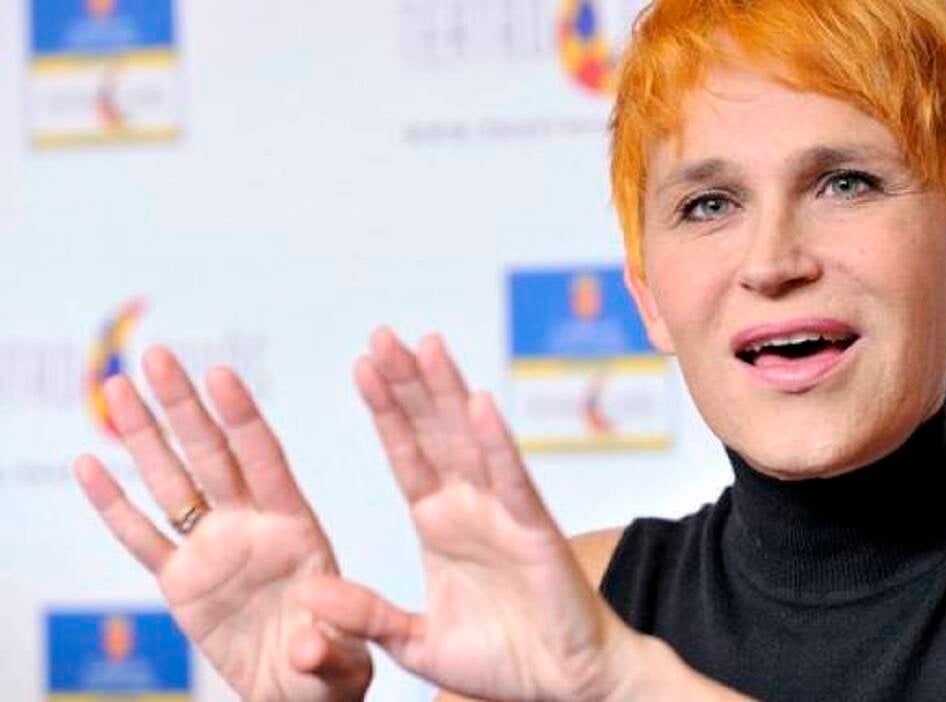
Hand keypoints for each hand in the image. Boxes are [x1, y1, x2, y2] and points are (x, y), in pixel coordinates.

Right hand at [75, 348, 371, 700]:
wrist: (297, 692)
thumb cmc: (331, 671)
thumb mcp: (341, 663)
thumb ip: (328, 648)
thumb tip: (306, 642)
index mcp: (298, 529)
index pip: (266, 462)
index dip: (243, 420)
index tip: (221, 376)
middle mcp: (252, 527)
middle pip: (212, 456)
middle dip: (185, 407)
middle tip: (158, 355)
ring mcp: (213, 550)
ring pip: (172, 483)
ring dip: (144, 437)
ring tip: (118, 386)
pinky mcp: (181, 584)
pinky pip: (142, 539)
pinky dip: (114, 506)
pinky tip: (89, 465)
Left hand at [294, 329, 639, 700]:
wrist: (564, 684)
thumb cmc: (502, 660)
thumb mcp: (416, 642)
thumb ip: (366, 615)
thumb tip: (310, 594)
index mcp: (438, 525)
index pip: (406, 454)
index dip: (385, 411)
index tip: (362, 365)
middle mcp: (468, 508)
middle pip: (433, 432)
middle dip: (408, 383)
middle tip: (384, 335)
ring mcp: (502, 514)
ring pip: (469, 440)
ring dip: (447, 392)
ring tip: (425, 345)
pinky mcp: (534, 532)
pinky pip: (512, 481)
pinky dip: (495, 442)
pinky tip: (477, 404)